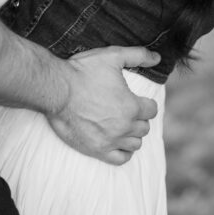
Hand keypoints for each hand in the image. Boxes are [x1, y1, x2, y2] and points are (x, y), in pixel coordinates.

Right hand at [47, 45, 160, 165]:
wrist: (57, 90)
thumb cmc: (83, 72)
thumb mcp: (112, 56)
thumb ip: (138, 55)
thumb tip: (157, 57)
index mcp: (131, 106)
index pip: (152, 110)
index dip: (146, 103)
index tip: (138, 99)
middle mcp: (124, 127)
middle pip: (144, 128)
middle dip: (139, 118)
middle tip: (128, 109)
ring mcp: (111, 141)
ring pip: (135, 144)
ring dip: (132, 134)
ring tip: (122, 124)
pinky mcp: (97, 150)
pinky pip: (121, 159)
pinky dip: (124, 152)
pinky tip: (118, 142)